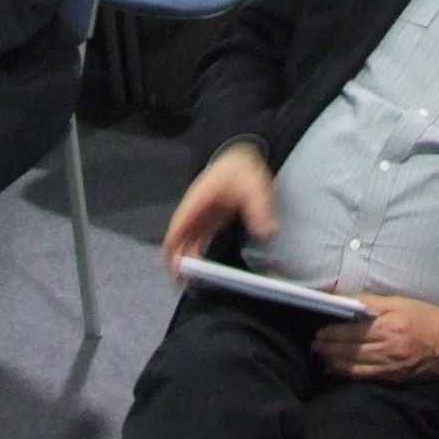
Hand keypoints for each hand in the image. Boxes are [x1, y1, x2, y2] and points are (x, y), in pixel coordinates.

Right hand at [162, 141, 275, 276]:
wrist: (241, 157)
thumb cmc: (241, 169)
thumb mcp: (254, 188)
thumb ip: (259, 210)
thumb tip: (266, 232)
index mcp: (198, 200)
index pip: (179, 226)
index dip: (173, 246)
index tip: (171, 266)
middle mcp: (195, 210)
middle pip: (180, 237)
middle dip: (177, 259)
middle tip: (180, 282)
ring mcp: (201, 215)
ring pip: (188, 240)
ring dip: (186, 258)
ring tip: (188, 281)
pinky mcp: (210, 220)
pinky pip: (198, 239)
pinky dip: (196, 253)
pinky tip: (199, 268)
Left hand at [312, 297, 438, 382]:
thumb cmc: (427, 317)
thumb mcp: (401, 302)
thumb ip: (372, 302)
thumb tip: (346, 301)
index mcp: (390, 326)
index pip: (352, 332)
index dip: (332, 333)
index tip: (319, 332)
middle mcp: (389, 348)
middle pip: (350, 350)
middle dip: (328, 348)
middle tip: (314, 345)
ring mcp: (391, 366)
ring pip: (354, 367)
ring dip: (333, 362)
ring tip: (321, 356)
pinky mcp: (394, 378)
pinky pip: (365, 377)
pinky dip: (347, 374)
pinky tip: (335, 370)